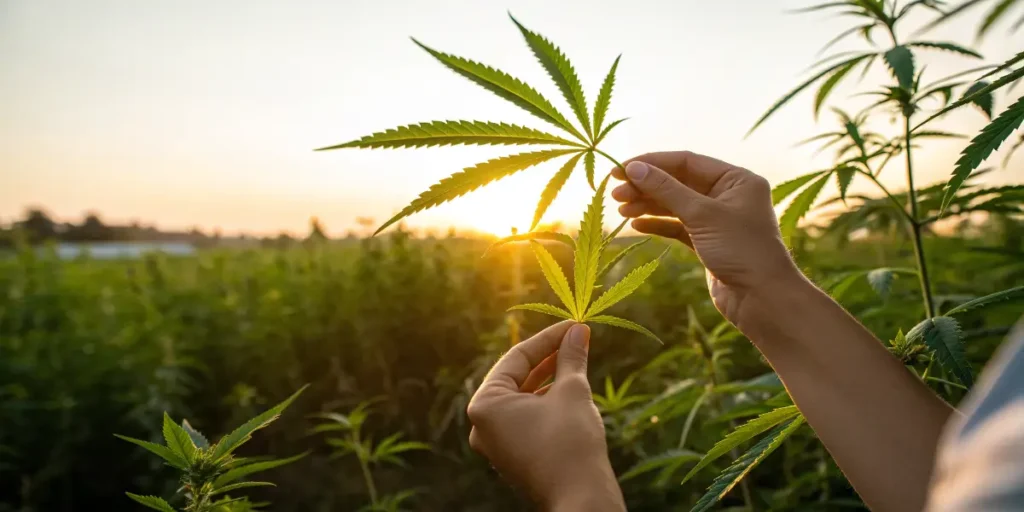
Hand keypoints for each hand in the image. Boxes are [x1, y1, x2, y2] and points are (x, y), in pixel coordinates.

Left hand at [467, 321, 624, 510]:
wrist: (581, 498)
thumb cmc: (571, 442)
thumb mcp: (572, 391)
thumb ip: (571, 357)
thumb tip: (578, 331)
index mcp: (485, 405)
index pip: (516, 358)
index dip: (549, 338)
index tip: (574, 326)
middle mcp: (482, 425)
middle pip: (516, 378)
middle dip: (548, 358)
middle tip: (577, 338)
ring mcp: (495, 444)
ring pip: (522, 399)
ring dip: (548, 379)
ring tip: (576, 360)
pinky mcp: (513, 457)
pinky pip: (526, 419)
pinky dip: (545, 403)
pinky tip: (569, 390)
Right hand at [610, 151, 801, 326]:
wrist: (762, 299)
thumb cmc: (741, 250)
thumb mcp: (702, 215)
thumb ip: (666, 190)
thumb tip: (634, 168)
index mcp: (736, 180)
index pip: (687, 162)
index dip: (652, 164)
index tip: (621, 169)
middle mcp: (728, 196)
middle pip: (678, 183)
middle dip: (646, 186)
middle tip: (615, 193)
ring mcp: (718, 220)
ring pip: (676, 205)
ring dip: (648, 205)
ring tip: (621, 209)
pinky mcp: (708, 242)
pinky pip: (678, 226)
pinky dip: (658, 224)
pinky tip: (636, 225)